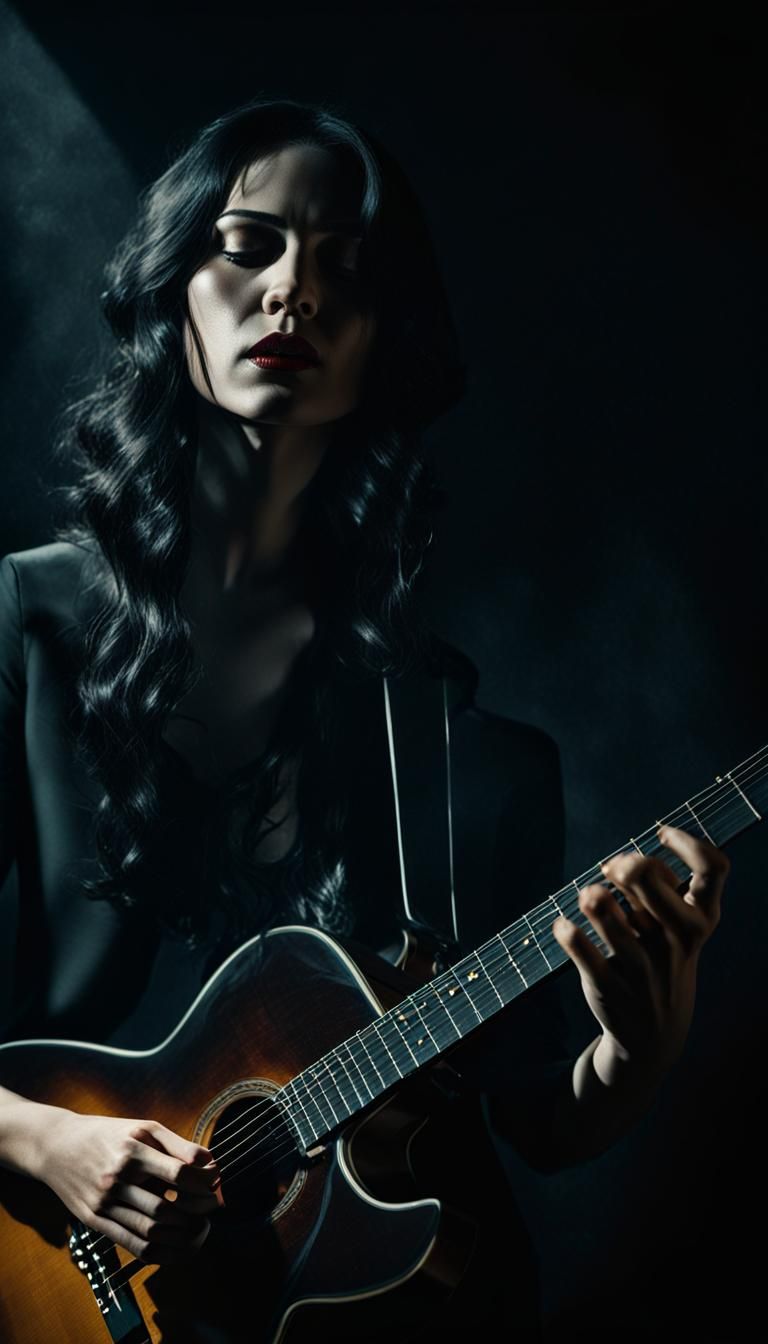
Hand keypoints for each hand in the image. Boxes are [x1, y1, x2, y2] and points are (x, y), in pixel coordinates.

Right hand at [35, 1110, 221, 1263]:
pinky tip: (178, 1246)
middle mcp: (116, 1180)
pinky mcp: (95, 1221)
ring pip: (150, 1233)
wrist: (58, 1146)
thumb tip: (211, 1163)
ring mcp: (104, 1204)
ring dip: (182, 1236)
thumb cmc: (109, 1135)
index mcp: (132, 1151)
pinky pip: (132, 1246)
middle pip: (165, 1209)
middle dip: (196, 1213)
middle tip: (212, 1211)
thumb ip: (178, 1145)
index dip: (204, 1183)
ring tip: (200, 1228)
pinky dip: (161, 1252)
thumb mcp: (144, 1129)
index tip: (216, 1184)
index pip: (178, 1174)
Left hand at [552, 825, 728, 1080]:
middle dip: (623, 863)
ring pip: (608, 911)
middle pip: (647, 876)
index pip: (713, 868)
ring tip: (589, 898)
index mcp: (699, 922)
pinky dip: (565, 931)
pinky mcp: (610, 986)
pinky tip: (563, 926)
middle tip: (612, 870)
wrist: (653, 1038)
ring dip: (591, 896)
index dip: (687, 841)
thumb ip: (654, 893)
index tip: (662, 834)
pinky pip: (579, 947)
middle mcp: (675, 941)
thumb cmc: (661, 962)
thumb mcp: (674, 931)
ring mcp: (643, 966)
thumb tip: (617, 862)